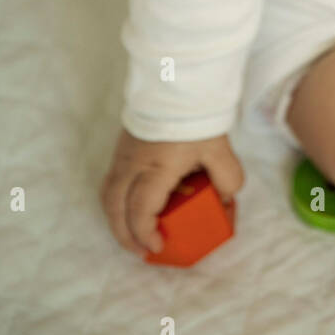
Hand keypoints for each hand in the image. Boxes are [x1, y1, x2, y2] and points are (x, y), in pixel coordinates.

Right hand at [100, 128, 244, 258]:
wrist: (175, 83)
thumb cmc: (195, 118)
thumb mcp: (219, 149)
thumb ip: (227, 177)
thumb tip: (225, 199)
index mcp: (155, 168)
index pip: (140, 210)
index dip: (145, 233)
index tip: (158, 246)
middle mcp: (132, 166)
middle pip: (115, 209)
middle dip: (125, 235)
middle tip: (142, 251)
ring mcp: (122, 156)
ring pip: (108, 196)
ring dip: (117, 220)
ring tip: (134, 235)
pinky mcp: (121, 149)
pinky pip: (110, 182)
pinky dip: (117, 202)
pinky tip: (131, 208)